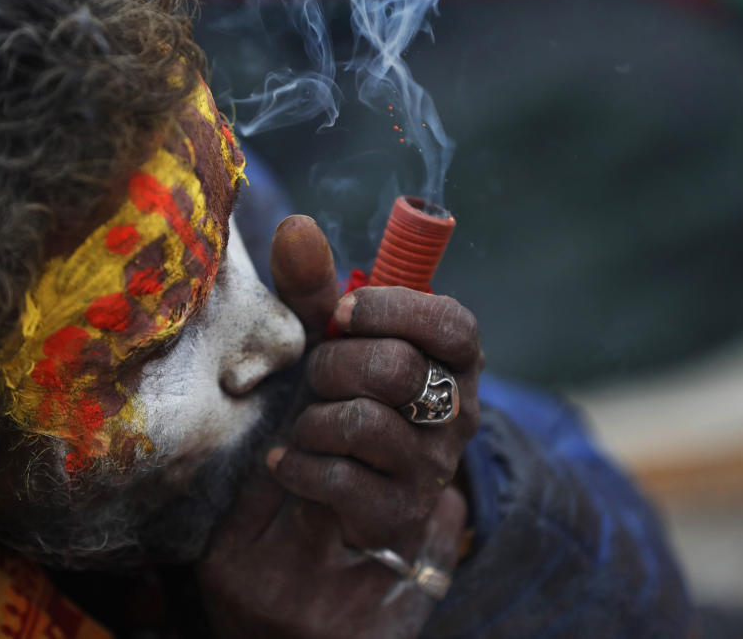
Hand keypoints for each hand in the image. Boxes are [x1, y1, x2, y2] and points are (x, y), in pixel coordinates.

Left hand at [197, 215, 481, 637]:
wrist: (332, 502)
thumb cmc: (339, 399)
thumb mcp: (327, 341)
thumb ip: (313, 288)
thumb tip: (295, 227)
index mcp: (452, 361)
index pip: (454, 325)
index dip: (393, 311)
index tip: (342, 315)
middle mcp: (454, 414)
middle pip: (399, 369)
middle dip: (334, 365)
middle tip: (315, 375)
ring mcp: (430, 469)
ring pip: (365, 423)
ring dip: (314, 418)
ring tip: (306, 424)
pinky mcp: (396, 516)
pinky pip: (339, 478)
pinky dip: (298, 464)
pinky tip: (288, 461)